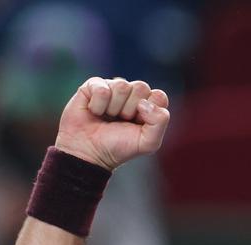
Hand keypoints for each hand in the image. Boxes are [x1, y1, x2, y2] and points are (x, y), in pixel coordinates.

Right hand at [54, 77, 170, 170]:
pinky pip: (102, 89)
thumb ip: (160, 122)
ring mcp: (112, 88)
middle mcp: (132, 94)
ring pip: (121, 85)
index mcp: (148, 105)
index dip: (150, 111)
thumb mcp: (148, 143)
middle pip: (141, 87)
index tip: (139, 124)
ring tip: (108, 117)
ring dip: (114, 107)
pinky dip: (98, 105)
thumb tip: (144, 102)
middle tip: (122, 121)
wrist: (90, 152)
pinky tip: (95, 112)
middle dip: (131, 109)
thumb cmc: (119, 147)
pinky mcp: (93, 85)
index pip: (159, 96)